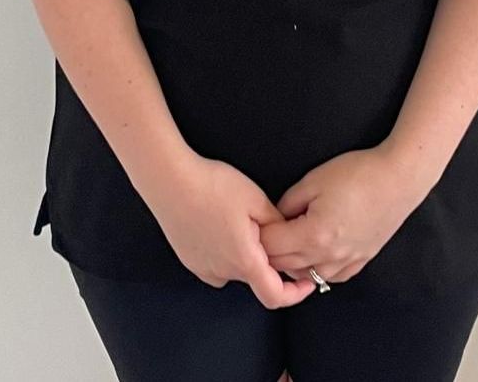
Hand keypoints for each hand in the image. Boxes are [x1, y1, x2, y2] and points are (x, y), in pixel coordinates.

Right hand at [146, 153, 319, 309]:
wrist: (170, 181)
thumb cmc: (213, 186)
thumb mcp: (256, 199)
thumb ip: (277, 224)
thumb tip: (289, 237)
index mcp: (244, 260)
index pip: (275, 296)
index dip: (296, 294)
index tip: (307, 282)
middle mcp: (223, 272)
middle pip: (256, 277)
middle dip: (267, 259)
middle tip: (266, 226)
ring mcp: (203, 268)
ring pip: (235, 270)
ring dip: (245, 256)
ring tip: (240, 220)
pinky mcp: (189, 260)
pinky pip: (216, 264)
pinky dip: (226, 253)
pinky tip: (221, 225)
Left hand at [258, 143, 421, 286]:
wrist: (398, 179)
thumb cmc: (357, 173)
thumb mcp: (313, 180)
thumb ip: (288, 202)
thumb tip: (276, 217)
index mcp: (313, 235)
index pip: (271, 247)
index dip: (259, 233)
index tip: (254, 222)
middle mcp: (328, 257)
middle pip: (284, 266)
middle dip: (269, 251)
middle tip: (264, 232)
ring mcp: (346, 262)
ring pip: (306, 276)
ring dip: (291, 263)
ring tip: (287, 241)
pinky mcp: (360, 262)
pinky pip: (330, 277)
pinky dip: (316, 269)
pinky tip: (314, 252)